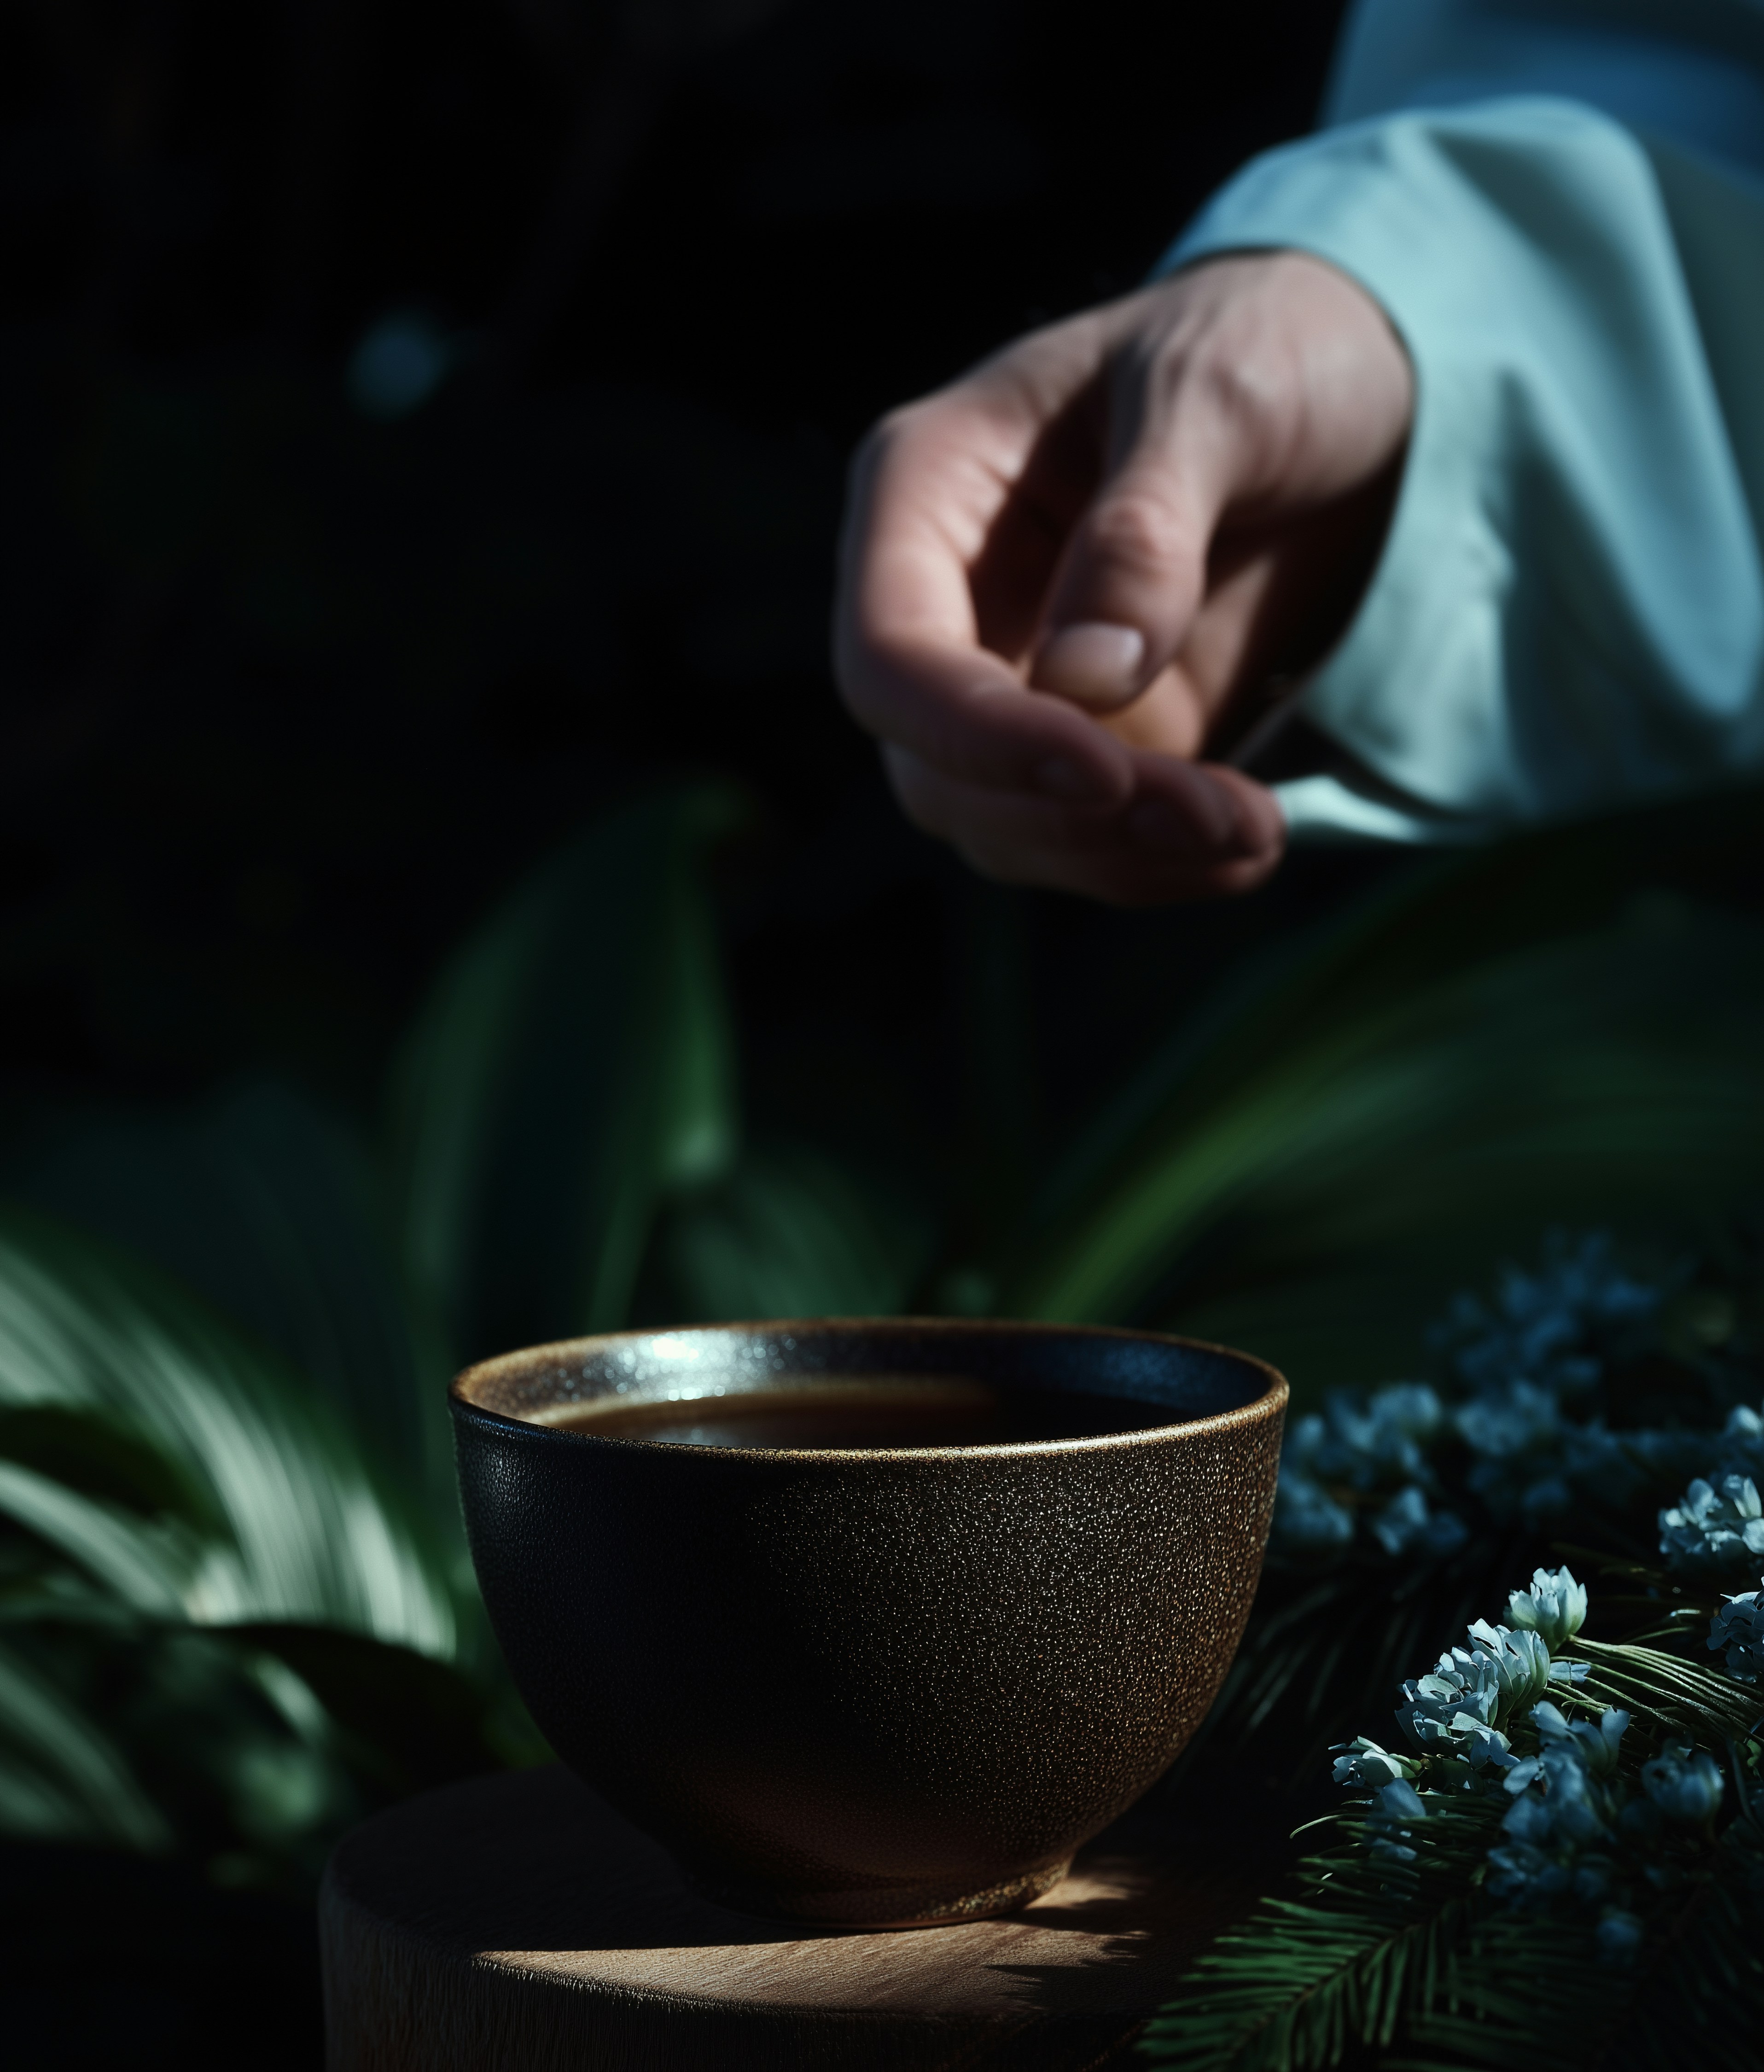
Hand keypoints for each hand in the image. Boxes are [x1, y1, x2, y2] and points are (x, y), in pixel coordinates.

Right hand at [833, 252, 1413, 902]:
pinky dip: (1164, 863)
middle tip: (1220, 819)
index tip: (1102, 771)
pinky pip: (1093, 840)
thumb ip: (1148, 526)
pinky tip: (1254, 841)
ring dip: (1122, 858)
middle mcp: (949, 602)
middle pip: (936, 771)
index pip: (889, 654)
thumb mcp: (1218, 391)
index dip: (973, 732)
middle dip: (1069, 819)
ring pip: (1006, 829)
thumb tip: (1087, 677)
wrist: (1357, 384)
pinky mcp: (1098, 743)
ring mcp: (1018, 683)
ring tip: (1253, 832)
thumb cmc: (1263, 344)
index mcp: (927, 490)